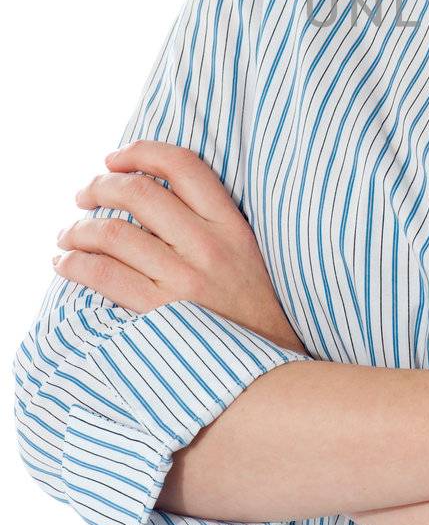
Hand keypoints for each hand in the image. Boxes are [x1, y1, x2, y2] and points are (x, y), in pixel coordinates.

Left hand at [52, 139, 308, 354]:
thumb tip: (149, 197)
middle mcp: (208, 246)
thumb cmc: (249, 313)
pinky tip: (65, 263)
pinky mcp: (161, 313)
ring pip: (112, 233)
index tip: (115, 158)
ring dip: (77, 229)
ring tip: (67, 234)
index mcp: (231, 225)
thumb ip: (209, 224)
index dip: (142, 152)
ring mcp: (184, 280)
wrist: (266, 373)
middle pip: (139, 192)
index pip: (183, 166)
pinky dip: (74, 263)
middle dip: (99, 185)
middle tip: (83, 195)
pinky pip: (102, 275)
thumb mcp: (245, 255)